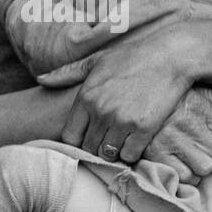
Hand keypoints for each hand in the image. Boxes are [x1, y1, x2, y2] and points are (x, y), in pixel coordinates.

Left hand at [51, 25, 211, 176]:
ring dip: (114, 151)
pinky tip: (136, 139)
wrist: (170, 56)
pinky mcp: (143, 129)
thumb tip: (41, 79)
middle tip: (108, 139)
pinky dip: (132, 152)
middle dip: (96, 146)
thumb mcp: (97, 61)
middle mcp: (101, 111)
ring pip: (108, 154)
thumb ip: (68, 73)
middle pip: (89, 148)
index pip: (70, 136)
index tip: (88, 136)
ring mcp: (122, 121)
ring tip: (121, 139)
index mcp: (86, 96)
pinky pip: (129, 155)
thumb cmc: (132, 57)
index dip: (78, 140)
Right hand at [141, 87, 211, 184]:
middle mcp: (187, 122)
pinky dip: (183, 175)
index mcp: (198, 105)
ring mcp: (172, 140)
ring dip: (200, 168)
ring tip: (190, 158)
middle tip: (205, 150)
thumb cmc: (163, 99)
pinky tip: (177, 164)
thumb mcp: (189, 90)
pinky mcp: (156, 155)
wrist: (124, 99)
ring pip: (205, 169)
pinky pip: (184, 177)